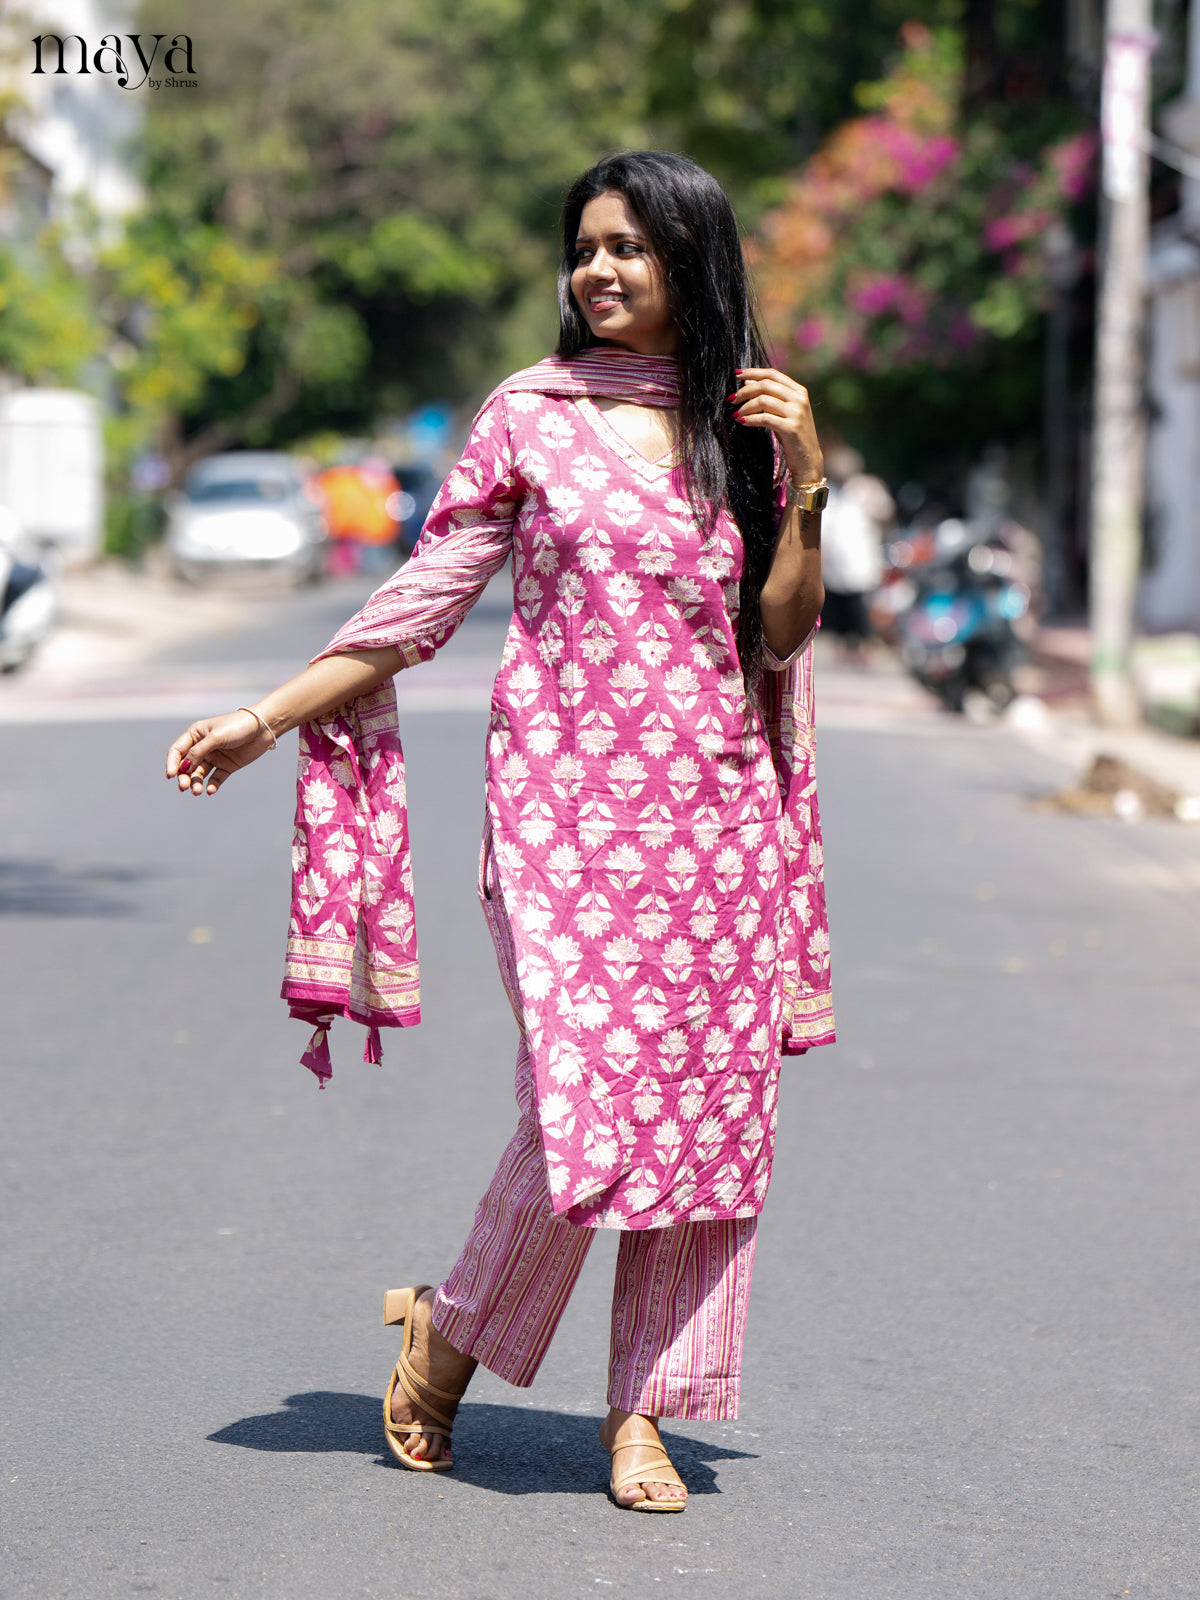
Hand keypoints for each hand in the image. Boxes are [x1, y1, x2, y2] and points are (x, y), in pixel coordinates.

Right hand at [166, 709, 274, 795]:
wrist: (263, 728)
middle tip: (184, 787)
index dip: (172, 763)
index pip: (177, 751)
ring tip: (198, 791)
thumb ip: (199, 751)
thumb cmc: (237, 726)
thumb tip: (184, 767)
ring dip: (196, 783)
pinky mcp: (227, 766)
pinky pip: (216, 778)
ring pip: (200, 774)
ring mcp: (215, 757)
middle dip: (184, 777)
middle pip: (187, 765)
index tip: (171, 775)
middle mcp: (202, 747)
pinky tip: (210, 790)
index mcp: (195, 734)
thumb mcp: (216, 737)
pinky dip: (212, 785)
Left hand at [728, 368, 823, 484]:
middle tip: (732, 399)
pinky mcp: (791, 428)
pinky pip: (765, 418)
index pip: (773, 374)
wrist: (808, 458)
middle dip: (745, 391)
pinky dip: (750, 419)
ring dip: (745, 406)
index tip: (737, 375)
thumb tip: (748, 382)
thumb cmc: (792, 435)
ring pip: (763, 400)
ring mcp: (797, 413)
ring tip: (736, 414)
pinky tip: (742, 422)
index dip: (753, 372)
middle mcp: (799, 399)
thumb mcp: (782, 412)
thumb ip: (769, 396)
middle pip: (766, 385)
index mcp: (799, 391)